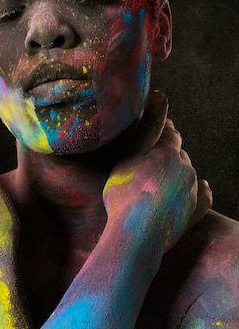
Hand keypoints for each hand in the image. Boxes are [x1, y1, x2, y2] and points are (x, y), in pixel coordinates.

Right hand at [103, 91, 211, 251]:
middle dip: (168, 151)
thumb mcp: (129, 154)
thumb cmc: (125, 192)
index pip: (169, 133)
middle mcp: (186, 169)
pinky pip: (203, 198)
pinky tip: (203, 189)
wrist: (137, 233)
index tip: (158, 127)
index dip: (163, 128)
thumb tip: (161, 95)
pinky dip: (202, 192)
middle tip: (153, 155)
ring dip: (177, 172)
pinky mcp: (194, 214)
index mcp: (169, 153)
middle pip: (178, 154)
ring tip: (160, 177)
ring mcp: (192, 193)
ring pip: (187, 174)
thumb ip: (147, 126)